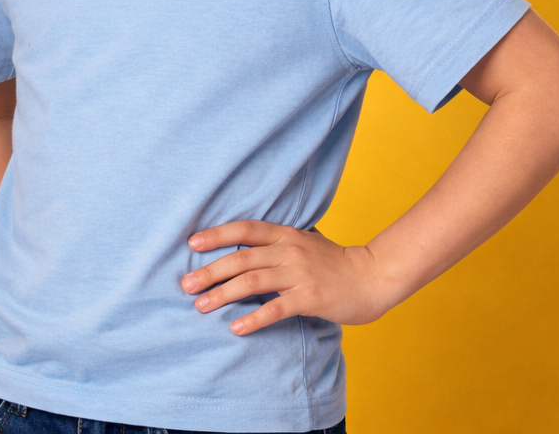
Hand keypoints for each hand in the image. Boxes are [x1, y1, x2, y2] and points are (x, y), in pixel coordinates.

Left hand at [182, 220, 389, 334]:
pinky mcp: (309, 297)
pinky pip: (275, 308)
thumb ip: (278, 244)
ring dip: (223, 294)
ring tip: (201, 306)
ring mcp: (299, 273)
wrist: (372, 276)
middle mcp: (289, 250)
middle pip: (241, 258)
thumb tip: (245, 248)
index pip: (245, 229)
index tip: (192, 243)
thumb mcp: (304, 242)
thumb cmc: (335, 262)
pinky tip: (235, 327)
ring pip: (252, 281)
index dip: (217, 234)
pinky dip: (253, 318)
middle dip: (210, 271)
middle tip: (186, 285)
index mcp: (286, 234)